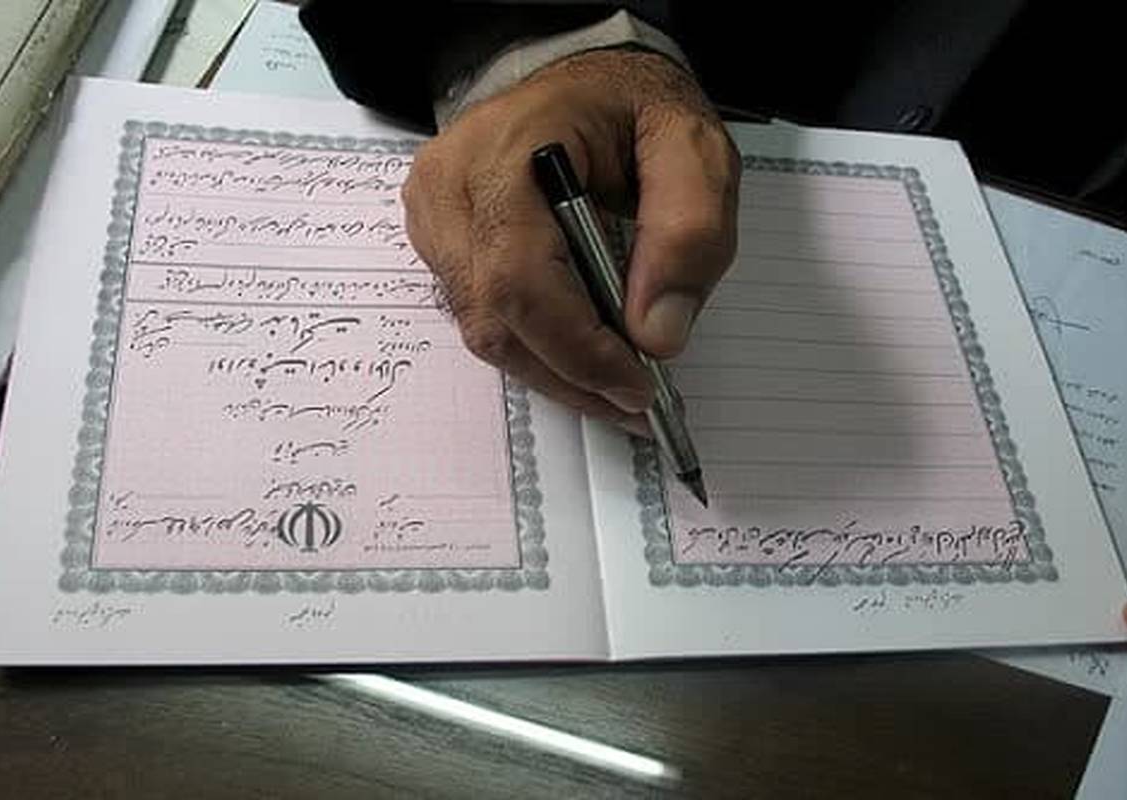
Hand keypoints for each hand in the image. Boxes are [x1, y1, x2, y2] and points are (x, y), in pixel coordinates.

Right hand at [402, 49, 739, 427]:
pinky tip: (581, 349)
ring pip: (483, 328)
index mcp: (507, 152)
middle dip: (570, 374)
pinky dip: (535, 344)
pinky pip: (481, 315)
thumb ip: (688, 233)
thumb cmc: (632, 109)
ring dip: (553, 368)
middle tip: (635, 401)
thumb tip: (656, 336)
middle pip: (494, 318)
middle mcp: (450, 186)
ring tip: (615, 381)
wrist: (582, 80)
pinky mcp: (438, 238)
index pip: (521, 279)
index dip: (578, 349)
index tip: (638, 387)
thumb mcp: (693, 150)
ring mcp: (433, 214)